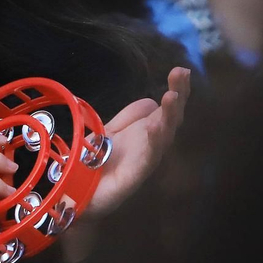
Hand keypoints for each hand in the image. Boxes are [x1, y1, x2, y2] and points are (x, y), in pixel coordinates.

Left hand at [85, 66, 190, 217]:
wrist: (80, 192)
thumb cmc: (98, 162)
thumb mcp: (113, 130)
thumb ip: (130, 116)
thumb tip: (151, 100)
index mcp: (148, 132)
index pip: (167, 108)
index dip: (177, 90)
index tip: (181, 70)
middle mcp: (151, 146)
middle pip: (171, 119)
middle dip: (178, 96)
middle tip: (182, 74)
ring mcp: (145, 161)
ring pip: (164, 136)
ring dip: (169, 115)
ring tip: (172, 96)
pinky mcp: (134, 177)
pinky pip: (147, 158)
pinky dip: (153, 142)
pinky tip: (156, 127)